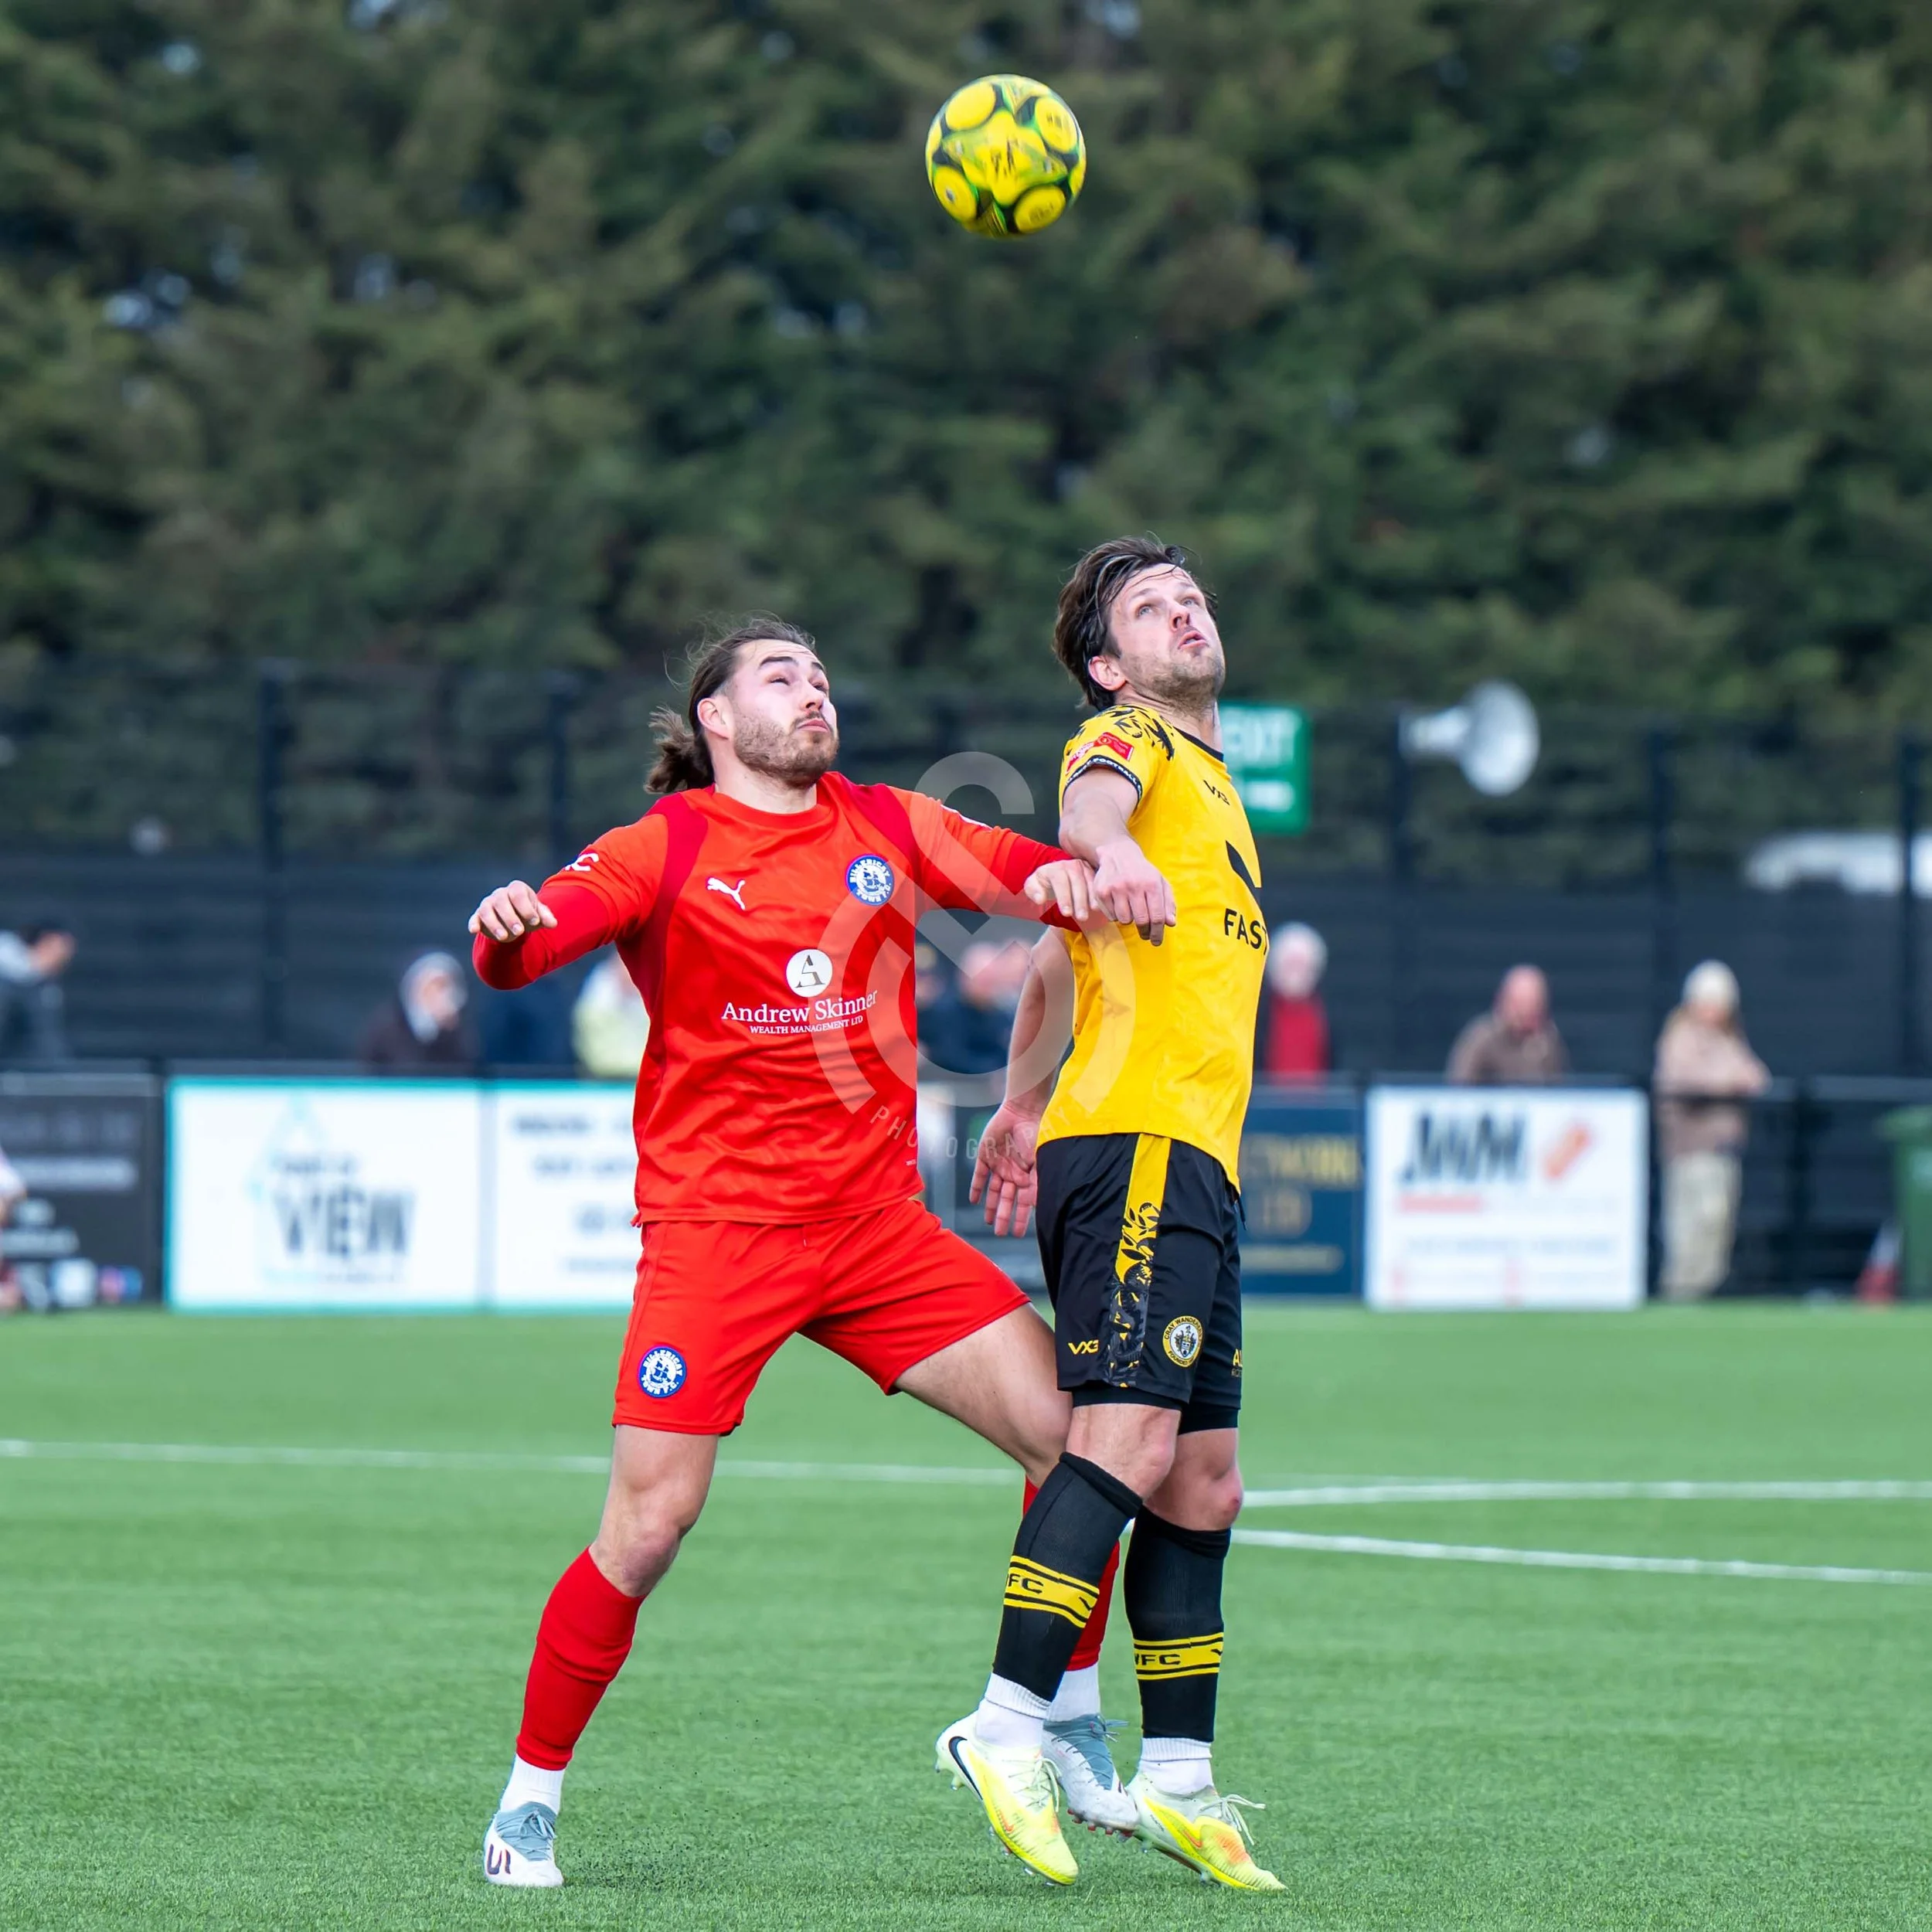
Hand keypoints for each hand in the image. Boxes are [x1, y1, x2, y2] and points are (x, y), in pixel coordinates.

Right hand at [468, 881, 557, 941]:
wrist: (515, 920)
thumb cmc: (528, 914)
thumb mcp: (539, 915)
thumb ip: (546, 917)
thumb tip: (553, 924)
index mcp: (516, 889)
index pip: (519, 894)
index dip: (527, 908)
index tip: (535, 921)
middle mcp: (500, 894)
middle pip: (502, 902)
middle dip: (510, 917)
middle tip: (519, 932)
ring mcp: (488, 904)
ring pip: (487, 911)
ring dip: (495, 924)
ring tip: (504, 937)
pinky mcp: (478, 916)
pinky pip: (475, 918)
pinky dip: (474, 923)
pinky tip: (474, 930)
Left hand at [969, 1102, 1042, 1238]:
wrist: (1020, 1112)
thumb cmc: (1035, 1134)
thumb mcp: (1039, 1160)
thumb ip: (1036, 1182)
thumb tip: (1036, 1204)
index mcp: (1027, 1175)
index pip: (1023, 1202)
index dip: (1022, 1218)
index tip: (1019, 1234)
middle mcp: (1013, 1173)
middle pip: (1007, 1200)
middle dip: (1004, 1216)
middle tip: (1000, 1233)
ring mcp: (999, 1165)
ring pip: (993, 1191)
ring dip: (990, 1206)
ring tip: (988, 1222)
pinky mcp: (985, 1156)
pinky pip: (979, 1175)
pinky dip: (976, 1188)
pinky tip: (974, 1201)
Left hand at [1023, 858, 1096, 924]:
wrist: (1053, 876)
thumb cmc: (1043, 883)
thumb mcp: (1032, 886)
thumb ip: (1033, 891)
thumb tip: (1040, 898)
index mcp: (1054, 868)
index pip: (1059, 881)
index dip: (1064, 897)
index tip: (1066, 913)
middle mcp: (1070, 864)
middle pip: (1076, 881)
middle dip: (1079, 900)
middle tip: (1081, 917)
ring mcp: (1083, 867)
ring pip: (1089, 881)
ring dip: (1092, 897)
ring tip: (1093, 911)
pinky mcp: (1093, 871)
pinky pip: (1098, 882)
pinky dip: (1099, 893)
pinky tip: (1101, 905)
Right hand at [1091, 835, 1177, 944]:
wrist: (1118, 854)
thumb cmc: (1143, 873)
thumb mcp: (1160, 882)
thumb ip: (1168, 903)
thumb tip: (1171, 923)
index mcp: (1151, 883)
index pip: (1157, 916)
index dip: (1158, 932)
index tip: (1156, 941)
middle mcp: (1133, 885)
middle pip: (1141, 920)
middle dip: (1145, 931)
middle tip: (1145, 934)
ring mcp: (1116, 888)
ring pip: (1124, 920)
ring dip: (1129, 920)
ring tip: (1131, 911)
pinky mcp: (1101, 891)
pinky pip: (1110, 915)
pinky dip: (1116, 915)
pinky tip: (1119, 904)